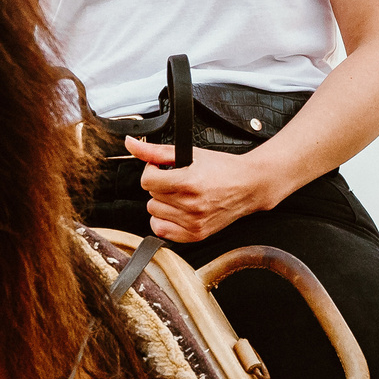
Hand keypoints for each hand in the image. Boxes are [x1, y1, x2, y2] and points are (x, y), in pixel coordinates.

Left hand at [125, 135, 284, 243]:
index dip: (152, 171)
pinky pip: (162, 230)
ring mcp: (193, 223)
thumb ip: (155, 151)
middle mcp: (190, 205)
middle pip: (151, 196)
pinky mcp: (196, 234)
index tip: (163, 169)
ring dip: (163, 203)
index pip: (147, 181)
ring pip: (154, 212)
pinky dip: (165, 220)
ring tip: (180, 195)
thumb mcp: (189, 153)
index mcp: (188, 182)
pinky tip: (178, 210)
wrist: (249, 186)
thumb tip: (130, 144)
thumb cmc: (223, 168)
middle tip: (177, 180)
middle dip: (160, 186)